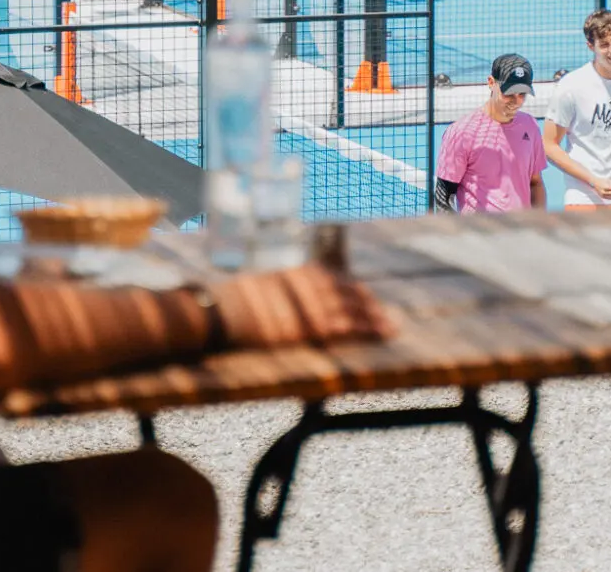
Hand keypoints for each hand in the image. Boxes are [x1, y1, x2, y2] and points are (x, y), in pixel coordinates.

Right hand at [212, 265, 392, 348]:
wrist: (220, 313)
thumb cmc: (233, 305)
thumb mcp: (263, 288)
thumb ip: (284, 291)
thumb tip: (292, 299)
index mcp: (298, 274)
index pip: (336, 279)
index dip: (357, 292)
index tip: (370, 301)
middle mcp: (309, 284)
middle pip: (349, 293)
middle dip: (371, 307)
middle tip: (389, 319)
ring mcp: (310, 304)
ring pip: (353, 310)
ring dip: (374, 320)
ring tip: (390, 330)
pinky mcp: (309, 326)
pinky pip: (345, 326)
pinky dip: (364, 330)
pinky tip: (377, 336)